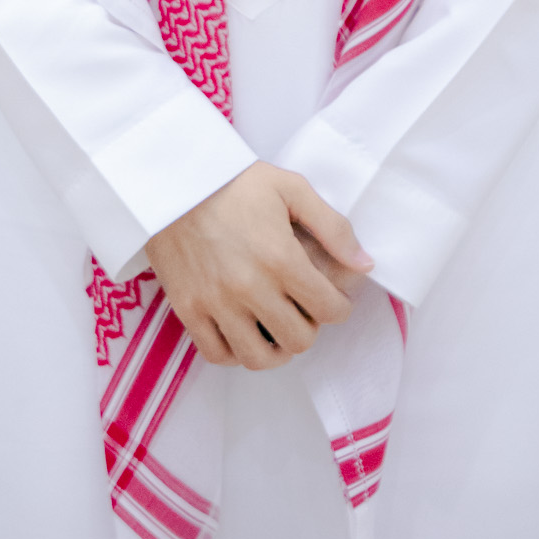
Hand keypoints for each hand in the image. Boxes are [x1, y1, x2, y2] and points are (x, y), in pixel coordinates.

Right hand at [146, 162, 373, 370]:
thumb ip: (332, 226)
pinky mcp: (188, 310)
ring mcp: (216, 303)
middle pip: (299, 340)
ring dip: (276, 348)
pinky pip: (218, 355)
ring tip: (276, 328)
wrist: (173, 180)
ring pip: (259, 358)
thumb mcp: (290, 188)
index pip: (329, 310)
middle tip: (303, 308)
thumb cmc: (234, 181)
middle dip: (310, 326)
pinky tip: (242, 332)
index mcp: (281, 258)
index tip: (332, 297)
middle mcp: (250, 288)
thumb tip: (365, 264)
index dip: (339, 306)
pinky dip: (235, 352)